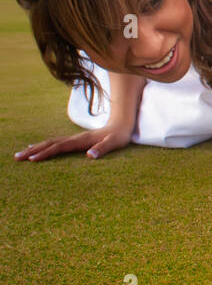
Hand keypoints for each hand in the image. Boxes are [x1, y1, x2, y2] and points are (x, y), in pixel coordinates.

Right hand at [13, 124, 133, 161]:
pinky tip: (37, 149)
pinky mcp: (75, 140)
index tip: (32, 160)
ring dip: (35, 148)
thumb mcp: (114, 143)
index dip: (45, 153)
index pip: (59, 147)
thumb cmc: (118, 136)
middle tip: (17, 158)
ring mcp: (74, 138)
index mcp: (81, 140)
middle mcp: (75, 138)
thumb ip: (102, 149)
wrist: (121, 124)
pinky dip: (44, 146)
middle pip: (49, 143)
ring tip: (21, 154)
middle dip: (33, 151)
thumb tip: (90, 156)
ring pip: (50, 142)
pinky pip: (55, 143)